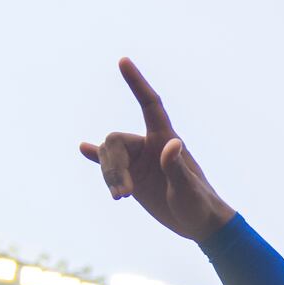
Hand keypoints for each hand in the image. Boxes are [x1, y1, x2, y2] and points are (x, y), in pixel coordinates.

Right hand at [77, 59, 236, 241]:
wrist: (199, 224)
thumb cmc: (199, 204)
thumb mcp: (188, 189)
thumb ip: (177, 167)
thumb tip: (172, 143)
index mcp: (166, 140)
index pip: (149, 104)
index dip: (136, 83)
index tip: (123, 61)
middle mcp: (150, 146)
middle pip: (115, 141)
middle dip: (113, 166)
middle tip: (125, 194)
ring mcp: (139, 161)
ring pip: (109, 156)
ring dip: (109, 176)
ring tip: (121, 197)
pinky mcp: (132, 177)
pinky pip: (108, 162)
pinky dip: (96, 157)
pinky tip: (83, 148)